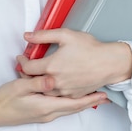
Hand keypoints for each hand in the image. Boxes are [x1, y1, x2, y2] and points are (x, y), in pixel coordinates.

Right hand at [0, 75, 107, 126]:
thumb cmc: (5, 99)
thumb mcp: (20, 87)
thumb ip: (37, 83)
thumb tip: (51, 80)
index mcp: (45, 105)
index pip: (73, 103)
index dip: (89, 99)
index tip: (102, 95)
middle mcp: (48, 113)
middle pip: (75, 108)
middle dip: (90, 102)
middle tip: (104, 96)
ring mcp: (45, 115)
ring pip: (69, 109)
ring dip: (81, 103)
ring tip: (93, 96)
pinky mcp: (41, 113)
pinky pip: (62, 109)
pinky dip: (71, 104)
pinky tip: (72, 98)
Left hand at [17, 29, 131, 98]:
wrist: (109, 63)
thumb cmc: (91, 49)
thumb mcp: (65, 35)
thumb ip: (43, 35)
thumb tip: (28, 36)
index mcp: (51, 66)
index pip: (27, 67)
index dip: (22, 61)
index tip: (22, 57)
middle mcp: (56, 81)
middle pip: (33, 81)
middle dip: (28, 72)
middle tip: (29, 64)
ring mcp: (64, 91)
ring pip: (44, 90)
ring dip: (39, 82)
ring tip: (42, 72)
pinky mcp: (73, 95)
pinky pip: (57, 95)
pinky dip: (53, 88)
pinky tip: (56, 79)